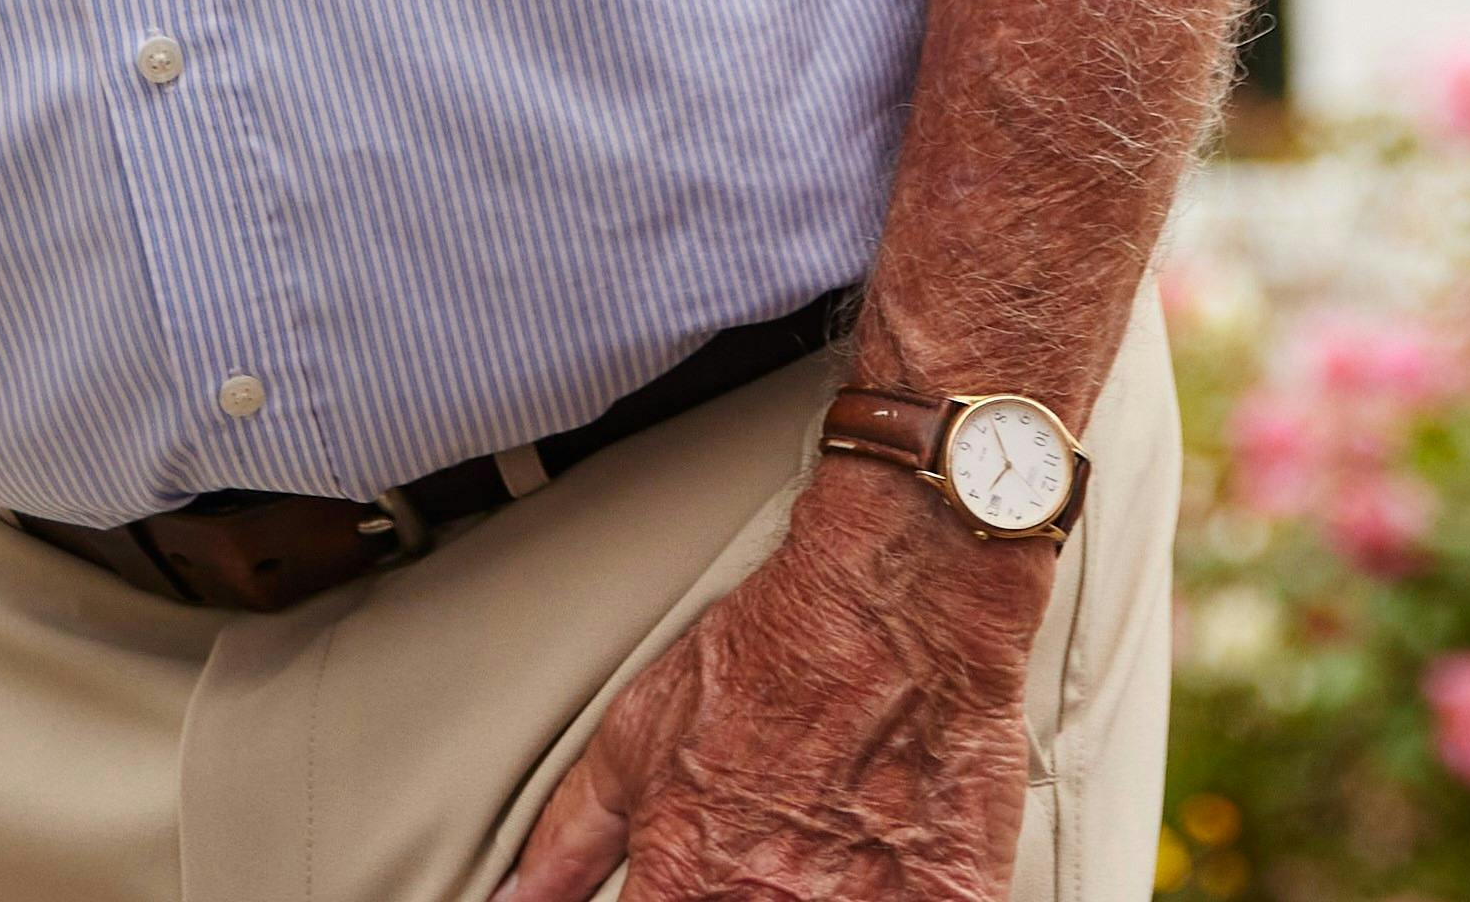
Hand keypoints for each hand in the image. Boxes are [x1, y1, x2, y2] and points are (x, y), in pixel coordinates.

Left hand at [501, 470, 1051, 901]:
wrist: (902, 596)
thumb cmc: (773, 652)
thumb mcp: (640, 731)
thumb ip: (571, 835)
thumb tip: (514, 901)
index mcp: (685, 885)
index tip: (686, 888)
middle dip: (745, 901)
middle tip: (763, 861)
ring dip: (819, 899)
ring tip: (824, 851)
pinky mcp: (954, 899)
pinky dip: (901, 899)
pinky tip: (883, 866)